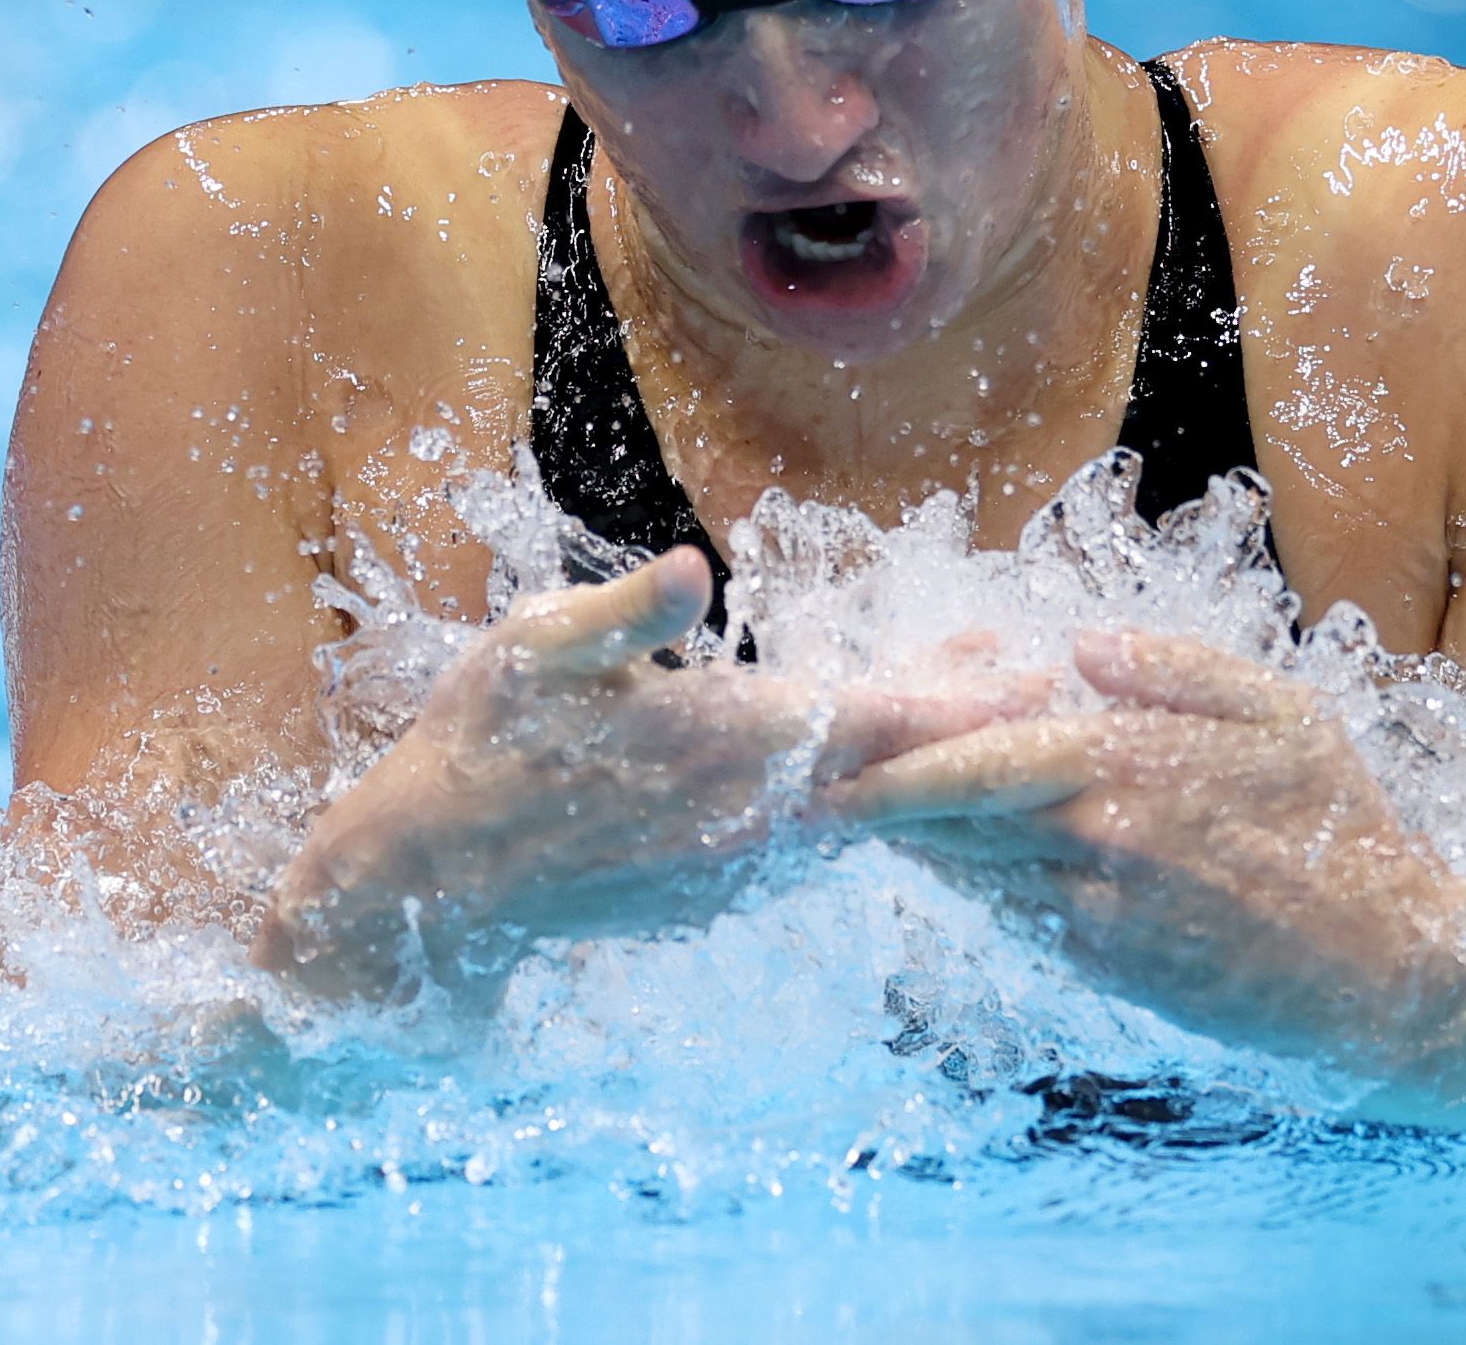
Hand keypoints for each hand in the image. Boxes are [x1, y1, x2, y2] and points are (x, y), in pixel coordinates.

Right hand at [258, 548, 1024, 1002]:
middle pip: (890, 767)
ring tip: (968, 706)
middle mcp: (748, 815)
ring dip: (912, 761)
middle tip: (1039, 681)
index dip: (959, 691)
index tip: (1032, 667)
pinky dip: (852, 800)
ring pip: (857, 807)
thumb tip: (695, 571)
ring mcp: (736, 864)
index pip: (875, 717)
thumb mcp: (533, 651)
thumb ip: (625, 612)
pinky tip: (864, 772)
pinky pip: (809, 840)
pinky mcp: (713, 893)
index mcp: (722, 742)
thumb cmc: (476, 743)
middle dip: (965, 722)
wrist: (426, 889)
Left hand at [823, 630, 1465, 1076]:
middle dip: (879, 799)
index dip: (895, 759)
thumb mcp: (1285, 714)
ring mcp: (1100, 911)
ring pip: (973, 868)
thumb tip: (1081, 642)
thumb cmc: (1348, 831)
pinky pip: (1013, 916)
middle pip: (953, 816)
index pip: (979, 753)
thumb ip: (1176, 667)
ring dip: (914, 844)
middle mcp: (1102, 838)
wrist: (1395, 978)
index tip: (832, 755)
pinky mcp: (1108, 966)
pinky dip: (972, 886)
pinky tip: (951, 863)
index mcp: (1135, 761)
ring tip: (857, 813)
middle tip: (811, 782)